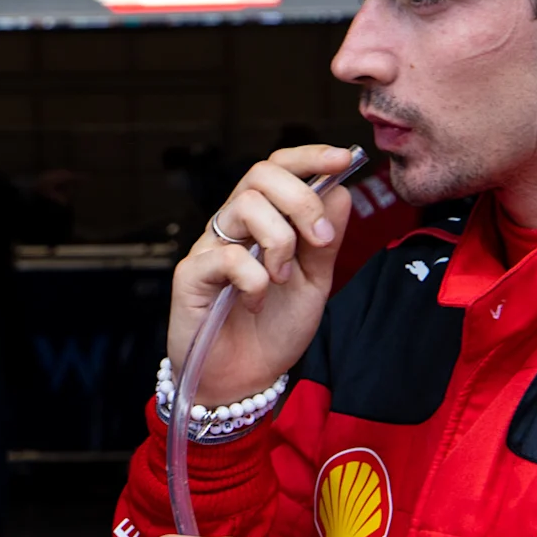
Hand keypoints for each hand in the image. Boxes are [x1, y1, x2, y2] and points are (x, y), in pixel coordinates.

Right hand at [170, 145, 356, 405]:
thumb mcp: (315, 283)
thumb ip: (325, 242)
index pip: (280, 167)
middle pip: (261, 174)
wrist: (245, 379)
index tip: (345, 158)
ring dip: (279, 242)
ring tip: (284, 278)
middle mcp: (234, 224)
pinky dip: (255, 280)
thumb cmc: (274, 329)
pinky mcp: (191, 274)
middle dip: (301, 199)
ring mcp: (210, 246)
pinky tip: (256, 303)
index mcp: (264, 219)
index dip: (310, 156)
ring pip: (246, 206)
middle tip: (319, 240)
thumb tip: (341, 192)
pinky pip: (228, 255)